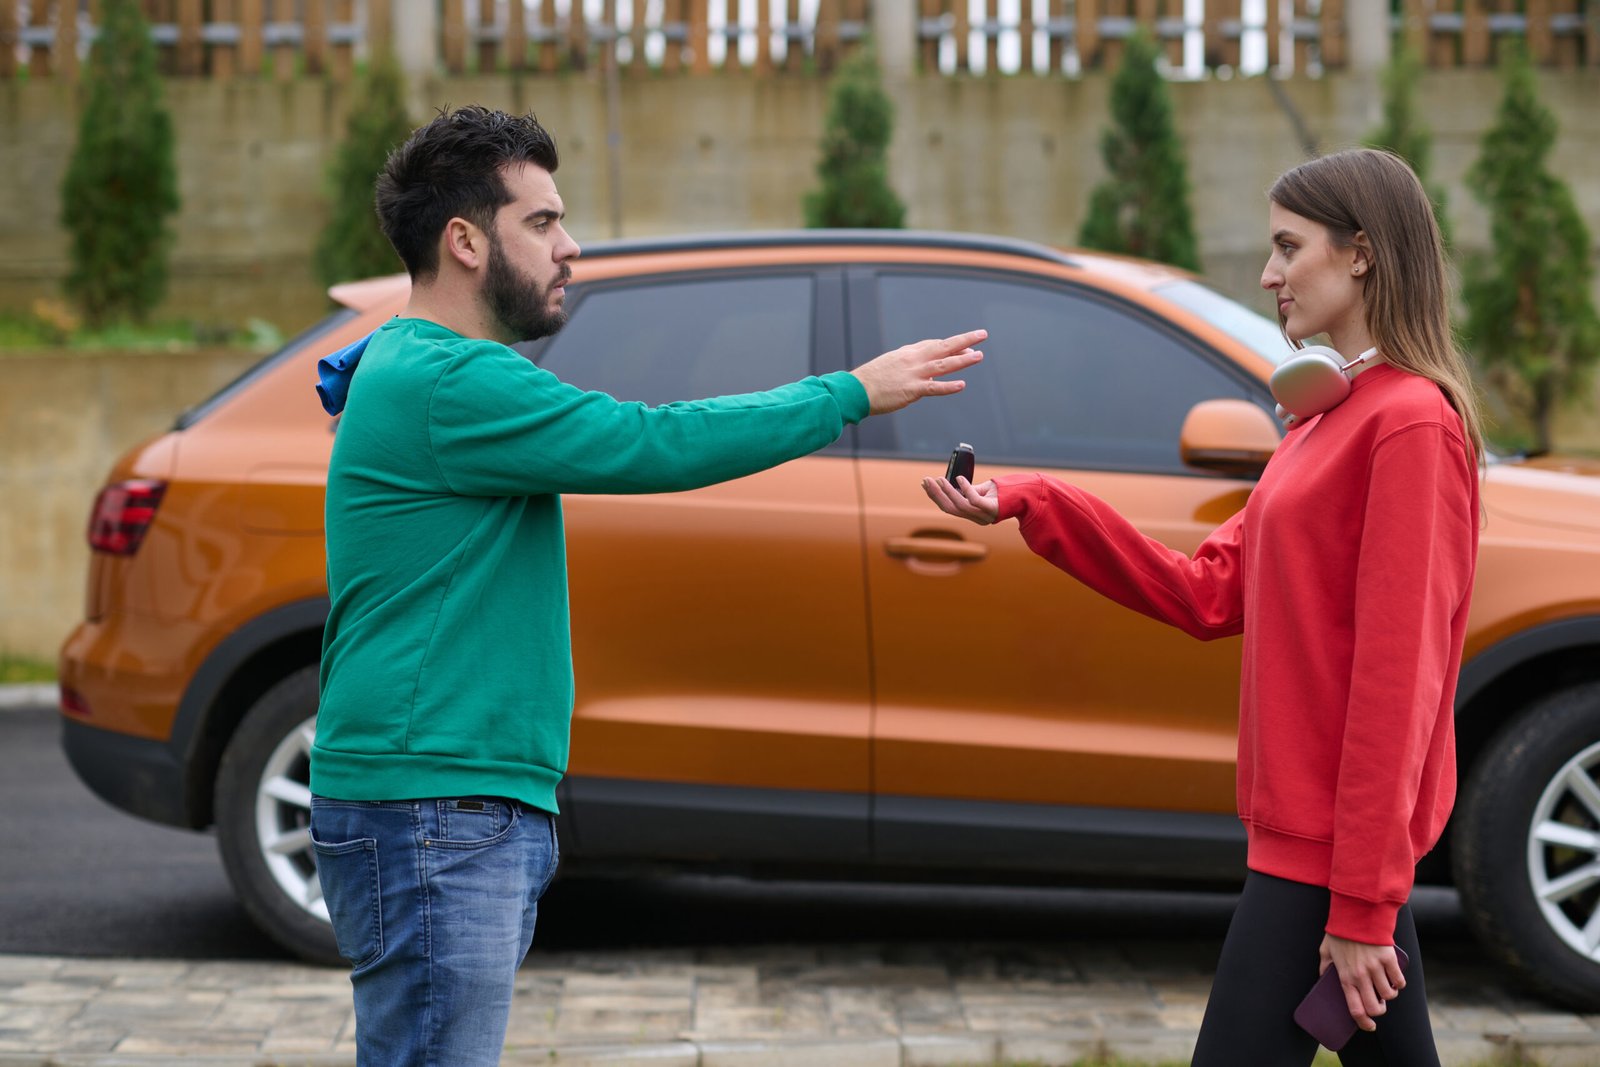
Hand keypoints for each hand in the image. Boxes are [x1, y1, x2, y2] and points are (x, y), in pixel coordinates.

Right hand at [851, 330, 985, 414]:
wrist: (855, 390)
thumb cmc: (870, 381)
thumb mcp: (890, 366)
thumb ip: (908, 368)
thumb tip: (923, 375)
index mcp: (908, 353)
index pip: (933, 345)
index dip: (951, 345)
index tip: (965, 345)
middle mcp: (913, 359)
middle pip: (944, 347)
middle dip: (964, 340)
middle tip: (982, 335)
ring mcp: (913, 374)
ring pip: (943, 364)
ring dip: (963, 360)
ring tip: (979, 355)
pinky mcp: (911, 390)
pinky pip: (933, 388)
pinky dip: (948, 387)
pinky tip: (961, 385)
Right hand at [922, 476, 999, 525]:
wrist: (1024, 494)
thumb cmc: (1001, 492)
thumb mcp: (980, 491)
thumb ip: (966, 491)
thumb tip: (951, 482)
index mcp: (972, 515)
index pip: (948, 508)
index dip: (935, 496)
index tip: (925, 484)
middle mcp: (976, 518)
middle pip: (950, 508)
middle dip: (936, 494)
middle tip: (926, 480)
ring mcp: (984, 515)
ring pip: (959, 505)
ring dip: (947, 492)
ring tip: (940, 479)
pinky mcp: (992, 509)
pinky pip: (974, 500)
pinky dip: (965, 489)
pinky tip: (959, 478)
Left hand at [1320, 934, 1404, 1032]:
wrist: (1355, 913)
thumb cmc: (1339, 932)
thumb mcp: (1326, 950)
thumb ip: (1324, 966)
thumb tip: (1323, 978)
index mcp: (1345, 977)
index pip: (1355, 1009)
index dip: (1363, 1023)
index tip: (1369, 1026)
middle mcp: (1361, 976)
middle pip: (1375, 1007)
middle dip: (1379, 1011)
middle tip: (1378, 1004)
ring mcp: (1376, 968)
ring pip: (1389, 995)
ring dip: (1389, 995)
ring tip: (1386, 988)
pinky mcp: (1388, 959)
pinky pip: (1399, 981)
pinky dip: (1399, 983)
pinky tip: (1395, 979)